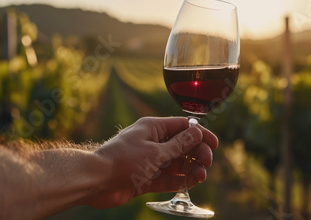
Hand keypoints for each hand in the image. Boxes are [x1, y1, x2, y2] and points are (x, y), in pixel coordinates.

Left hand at [89, 117, 217, 207]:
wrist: (96, 181)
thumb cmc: (123, 160)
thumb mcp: (156, 152)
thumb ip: (179, 144)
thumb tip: (198, 132)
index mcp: (153, 128)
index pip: (183, 127)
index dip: (200, 135)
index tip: (214, 144)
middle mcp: (153, 143)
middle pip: (182, 146)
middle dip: (197, 154)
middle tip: (206, 163)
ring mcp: (149, 161)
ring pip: (176, 164)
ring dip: (190, 169)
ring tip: (200, 177)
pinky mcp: (145, 178)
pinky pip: (167, 178)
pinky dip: (179, 180)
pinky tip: (190, 183)